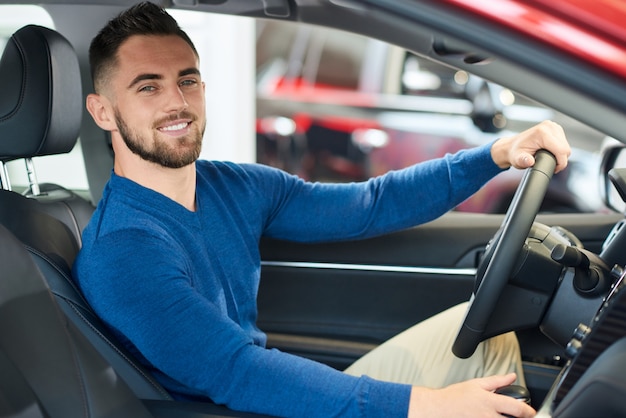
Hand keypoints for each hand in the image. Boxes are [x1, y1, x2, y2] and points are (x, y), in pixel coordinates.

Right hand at [407, 373, 535, 417]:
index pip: (517, 409)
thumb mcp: (476, 384)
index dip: (529, 412)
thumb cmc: (454, 397)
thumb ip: (497, 381)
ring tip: (500, 415)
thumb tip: (511, 376)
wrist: (438, 409)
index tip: (531, 412)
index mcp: (490, 401)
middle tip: (518, 415)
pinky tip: (490, 417)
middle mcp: (488, 416)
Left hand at [491, 120, 570, 172]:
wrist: (512, 146)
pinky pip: (564, 142)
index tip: (554, 169)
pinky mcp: (555, 128)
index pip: (561, 150)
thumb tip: (530, 161)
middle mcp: (549, 127)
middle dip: (560, 160)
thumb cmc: (515, 153)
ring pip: (566, 146)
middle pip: (565, 148)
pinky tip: (550, 153)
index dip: (560, 163)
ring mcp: (553, 126)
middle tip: (550, 165)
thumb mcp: (517, 159)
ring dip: (560, 155)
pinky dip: (559, 150)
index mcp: (542, 133)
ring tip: (548, 158)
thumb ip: (523, 161)